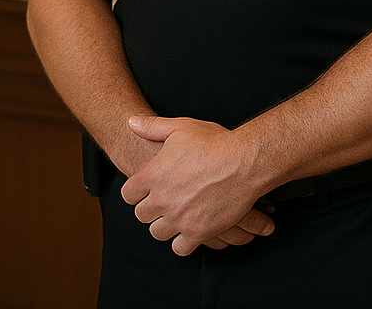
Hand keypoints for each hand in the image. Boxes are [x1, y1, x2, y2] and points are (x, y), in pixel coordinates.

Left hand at [120, 115, 274, 255]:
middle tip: (162, 200)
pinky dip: (182, 242)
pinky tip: (188, 228)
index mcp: (153, 175)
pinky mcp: (198, 232)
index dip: (135, 191)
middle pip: (141, 215)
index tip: (145, 190)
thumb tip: (132, 122)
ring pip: (157, 233)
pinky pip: (179, 248)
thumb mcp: (180, 127)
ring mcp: (179, 218)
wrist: (243, 162)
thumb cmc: (213, 142)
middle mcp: (162, 199)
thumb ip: (152, 126)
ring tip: (174, 215)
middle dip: (150, 208)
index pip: (128, 194)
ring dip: (164, 225)